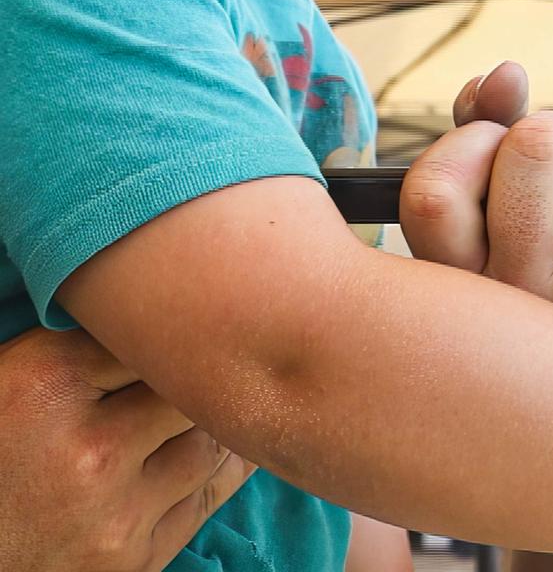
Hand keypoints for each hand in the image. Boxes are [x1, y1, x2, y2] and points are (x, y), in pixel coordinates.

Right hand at [0, 326, 253, 571]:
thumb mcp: (24, 371)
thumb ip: (91, 339)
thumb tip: (175, 305)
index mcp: (53, 383)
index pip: (156, 333)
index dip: (179, 328)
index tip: (197, 320)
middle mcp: (91, 448)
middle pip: (192, 386)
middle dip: (204, 373)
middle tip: (227, 356)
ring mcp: (117, 510)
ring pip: (211, 442)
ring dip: (214, 421)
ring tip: (213, 404)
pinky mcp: (135, 558)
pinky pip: (208, 496)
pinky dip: (223, 466)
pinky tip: (229, 443)